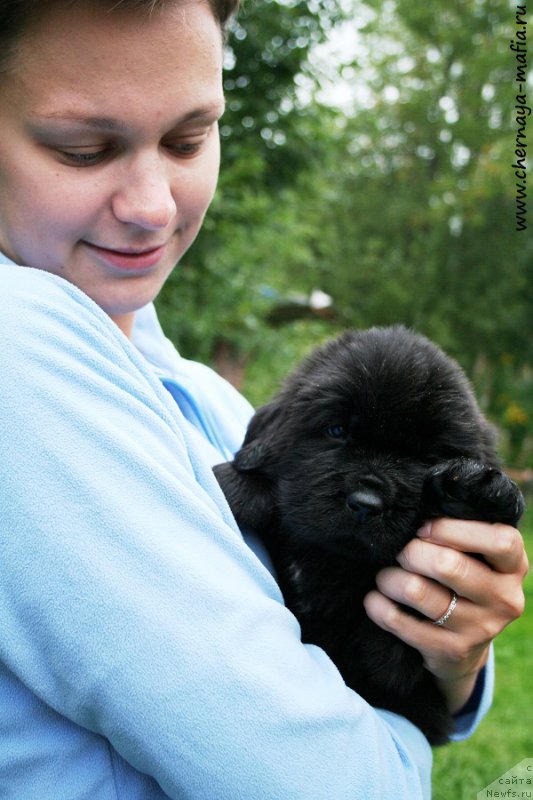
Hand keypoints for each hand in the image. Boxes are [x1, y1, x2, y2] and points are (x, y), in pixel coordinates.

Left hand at [363, 518, 528, 713]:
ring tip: (384, 574)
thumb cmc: (463, 579)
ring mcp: (480, 629)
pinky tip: (375, 598)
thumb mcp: (476, 555)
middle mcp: (504, 599)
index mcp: (513, 566)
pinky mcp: (450, 651)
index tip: (423, 528)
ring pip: (417, 591)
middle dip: (410, 552)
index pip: (499, 540)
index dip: (453, 529)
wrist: (464, 644)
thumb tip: (415, 502)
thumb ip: (460, 529)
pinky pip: (400, 622)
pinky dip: (378, 605)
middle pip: (448, 565)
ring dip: (389, 577)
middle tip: (398, 552)